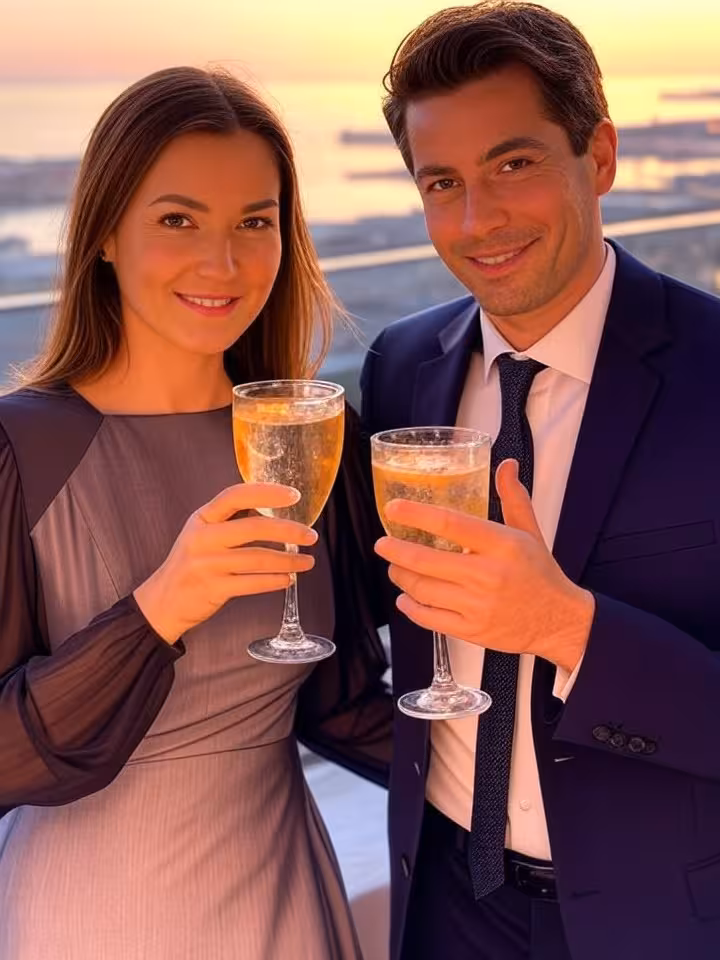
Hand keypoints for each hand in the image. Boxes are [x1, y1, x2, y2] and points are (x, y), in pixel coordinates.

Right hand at [134, 483, 316, 643]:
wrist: (164, 600)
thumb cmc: (191, 563)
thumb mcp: (202, 533)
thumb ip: (230, 520)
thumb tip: (274, 509)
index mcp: (202, 518)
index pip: (236, 495)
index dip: (267, 492)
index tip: (293, 496)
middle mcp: (203, 538)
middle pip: (253, 528)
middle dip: (289, 531)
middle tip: (310, 535)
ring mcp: (207, 564)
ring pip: (258, 559)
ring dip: (288, 561)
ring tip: (307, 561)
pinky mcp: (213, 589)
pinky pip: (252, 583)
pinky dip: (274, 581)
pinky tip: (288, 579)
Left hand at [374, 460, 593, 672]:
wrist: (558, 621)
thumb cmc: (539, 572)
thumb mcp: (529, 531)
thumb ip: (513, 497)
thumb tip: (505, 463)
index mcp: (502, 545)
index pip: (450, 523)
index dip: (416, 514)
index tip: (393, 509)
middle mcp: (487, 575)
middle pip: (426, 560)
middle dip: (395, 550)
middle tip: (382, 543)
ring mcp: (478, 606)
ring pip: (422, 589)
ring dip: (401, 576)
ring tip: (395, 567)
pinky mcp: (472, 630)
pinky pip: (429, 618)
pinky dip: (410, 607)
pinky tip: (405, 598)